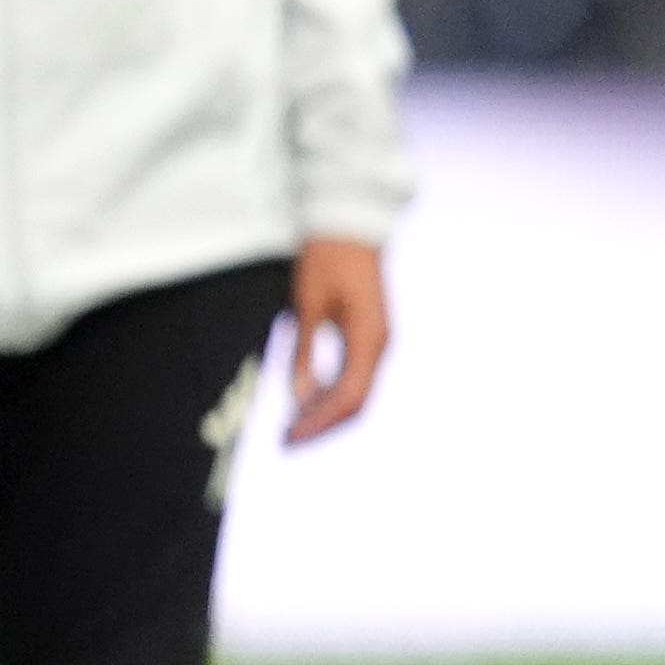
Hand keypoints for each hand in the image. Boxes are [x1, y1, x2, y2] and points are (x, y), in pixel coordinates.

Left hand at [283, 236, 389, 441]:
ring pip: (356, 390)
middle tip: (285, 440)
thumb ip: (303, 352)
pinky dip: (331, 391)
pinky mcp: (369, 334)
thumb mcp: (307, 305)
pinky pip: (355, 374)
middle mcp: (379, 345)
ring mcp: (377, 340)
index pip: (347, 397)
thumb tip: (298, 396)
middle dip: (321, 424)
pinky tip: (306, 397)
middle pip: (355, 401)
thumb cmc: (327, 258)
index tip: (289, 437)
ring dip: (325, 411)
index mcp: (368, 339)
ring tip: (291, 423)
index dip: (318, 422)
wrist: (350, 224)